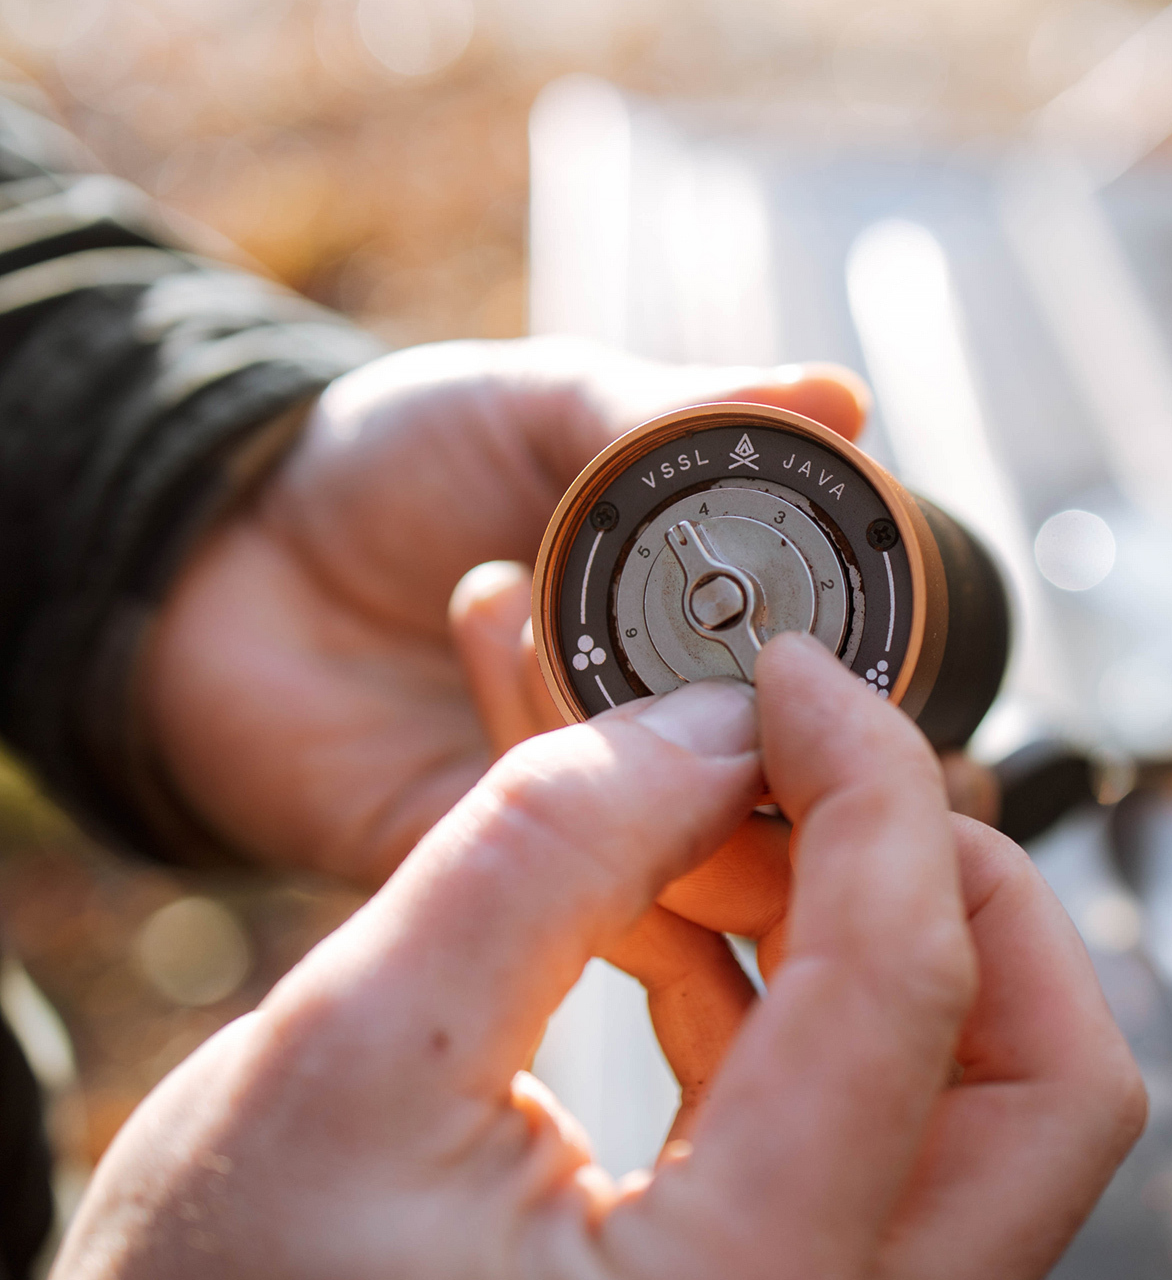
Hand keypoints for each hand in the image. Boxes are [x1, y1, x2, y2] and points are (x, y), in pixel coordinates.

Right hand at [53, 637, 1143, 1279]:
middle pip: (1049, 1080)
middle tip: (809, 764)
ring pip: (983, 1101)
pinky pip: (879, 1130)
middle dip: (945, 873)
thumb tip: (714, 721)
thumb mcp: (348, 1048)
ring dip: (866, 922)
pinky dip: (807, 998)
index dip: (867, 776)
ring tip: (711, 830)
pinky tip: (688, 920)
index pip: (908, 985)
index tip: (794, 677)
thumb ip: (548, 844)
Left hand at [145, 336, 865, 883]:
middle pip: (779, 798)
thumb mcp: (540, 402)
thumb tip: (840, 399)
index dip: (841, 681)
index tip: (805, 627)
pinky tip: (474, 619)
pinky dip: (531, 753)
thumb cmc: (395, 459)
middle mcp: (671, 734)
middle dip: (734, 715)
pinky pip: (558, 879)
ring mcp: (589, 815)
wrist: (222, 552)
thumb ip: (680, 417)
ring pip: (681, 844)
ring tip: (492, 581)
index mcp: (711, 629)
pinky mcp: (495, 878)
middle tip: (629, 605)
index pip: (833, 698)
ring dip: (595, 698)